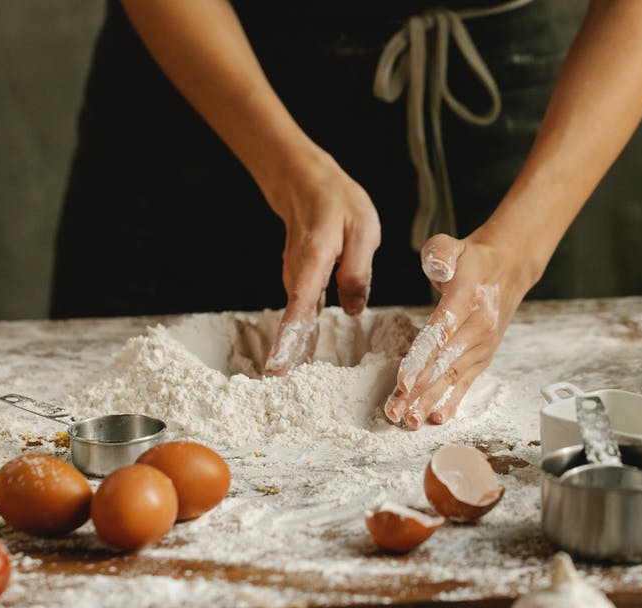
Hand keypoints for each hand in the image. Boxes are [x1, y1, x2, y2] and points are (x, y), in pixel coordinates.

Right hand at [263, 152, 380, 375]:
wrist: (305, 182)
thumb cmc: (336, 201)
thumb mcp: (362, 230)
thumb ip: (358, 271)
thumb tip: (353, 310)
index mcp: (313, 261)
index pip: (299, 305)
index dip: (290, 337)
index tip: (279, 366)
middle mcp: (297, 275)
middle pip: (293, 322)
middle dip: (288, 357)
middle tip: (283, 391)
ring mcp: (296, 279)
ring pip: (296, 320)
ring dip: (294, 351)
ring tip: (291, 384)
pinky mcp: (301, 282)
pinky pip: (300, 313)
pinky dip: (299, 335)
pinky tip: (300, 358)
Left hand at [383, 231, 531, 429]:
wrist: (508, 268)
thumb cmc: (472, 259)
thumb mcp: (452, 245)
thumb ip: (439, 253)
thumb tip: (435, 268)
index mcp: (467, 299)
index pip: (440, 334)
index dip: (421, 360)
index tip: (403, 382)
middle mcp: (478, 327)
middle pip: (443, 364)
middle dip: (418, 391)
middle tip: (396, 412)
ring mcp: (483, 344)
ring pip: (452, 377)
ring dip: (429, 401)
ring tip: (409, 421)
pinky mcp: (484, 356)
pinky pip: (467, 382)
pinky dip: (452, 401)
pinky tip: (437, 418)